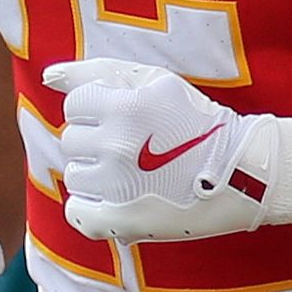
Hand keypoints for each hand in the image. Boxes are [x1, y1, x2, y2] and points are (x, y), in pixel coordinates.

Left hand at [43, 59, 291, 242]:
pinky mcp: (120, 220)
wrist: (242, 171)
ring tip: (133, 173)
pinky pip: (77, 213)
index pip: (76, 104)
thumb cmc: (197, 121)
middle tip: (136, 146)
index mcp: (129, 106)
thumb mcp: (157, 82)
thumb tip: (49, 75)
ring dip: (96, 173)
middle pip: (72, 139)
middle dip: (97, 140)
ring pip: (74, 175)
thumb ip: (100, 71)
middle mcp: (120, 144)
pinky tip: (117, 200)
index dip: (100, 109)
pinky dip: (91, 208)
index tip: (128, 119)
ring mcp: (118, 185)